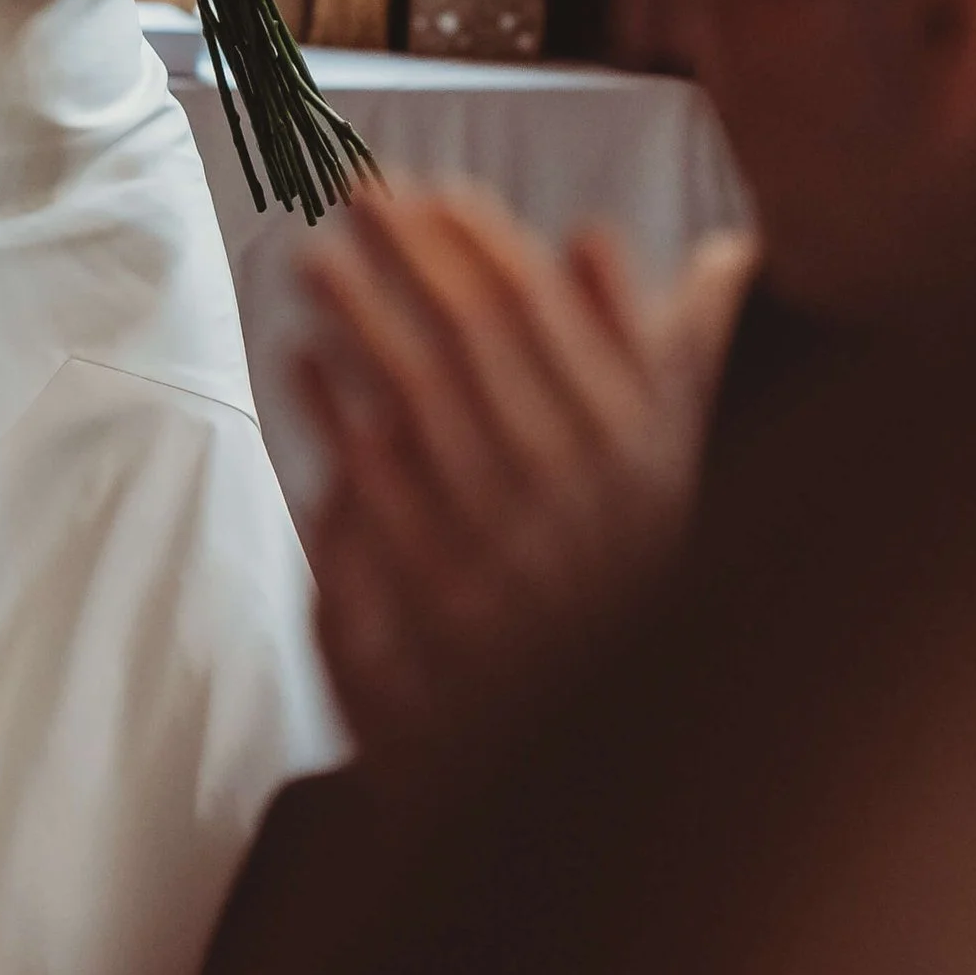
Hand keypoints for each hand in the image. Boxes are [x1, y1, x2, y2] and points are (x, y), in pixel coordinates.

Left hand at [295, 189, 751, 787]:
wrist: (607, 787)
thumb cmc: (640, 604)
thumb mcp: (676, 476)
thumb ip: (667, 355)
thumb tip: (667, 243)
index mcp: (636, 461)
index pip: (544, 322)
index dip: (478, 243)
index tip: (426, 187)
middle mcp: (570, 504)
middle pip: (469, 347)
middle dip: (405, 259)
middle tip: (345, 192)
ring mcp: (496, 561)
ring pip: (414, 412)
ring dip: (359, 324)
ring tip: (312, 258)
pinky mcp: (431, 616)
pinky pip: (369, 500)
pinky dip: (332, 421)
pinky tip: (299, 363)